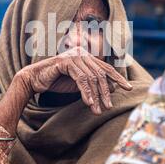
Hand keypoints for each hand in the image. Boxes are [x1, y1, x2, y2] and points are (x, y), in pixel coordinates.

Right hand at [17, 46, 132, 114]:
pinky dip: (86, 92)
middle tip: (109, 106)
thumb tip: (113, 88)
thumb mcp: (80, 84)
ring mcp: (74, 55)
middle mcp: (82, 53)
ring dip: (96, 96)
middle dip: (106, 92)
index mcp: (87, 56)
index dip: (118, 78)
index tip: (129, 89)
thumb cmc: (57, 82)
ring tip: (98, 110)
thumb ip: (94, 84)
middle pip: (101, 74)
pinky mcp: (66, 61)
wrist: (35, 80)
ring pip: (92, 77)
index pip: (106, 68)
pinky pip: (81, 79)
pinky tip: (88, 103)